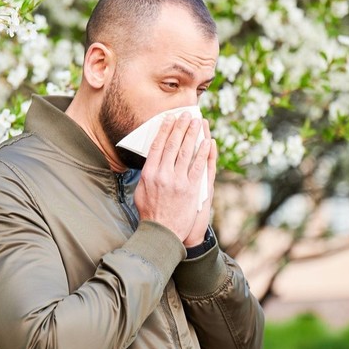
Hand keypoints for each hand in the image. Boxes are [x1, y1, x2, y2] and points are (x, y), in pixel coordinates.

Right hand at [134, 113, 212, 242]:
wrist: (162, 233)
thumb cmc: (150, 213)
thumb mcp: (141, 192)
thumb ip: (147, 175)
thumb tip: (152, 161)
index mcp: (149, 174)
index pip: (157, 146)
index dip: (164, 130)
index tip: (169, 118)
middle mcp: (163, 175)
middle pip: (173, 145)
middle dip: (180, 127)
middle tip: (186, 115)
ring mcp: (179, 181)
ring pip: (187, 152)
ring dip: (193, 135)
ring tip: (197, 122)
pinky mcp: (192, 189)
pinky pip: (199, 166)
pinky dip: (204, 153)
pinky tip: (207, 141)